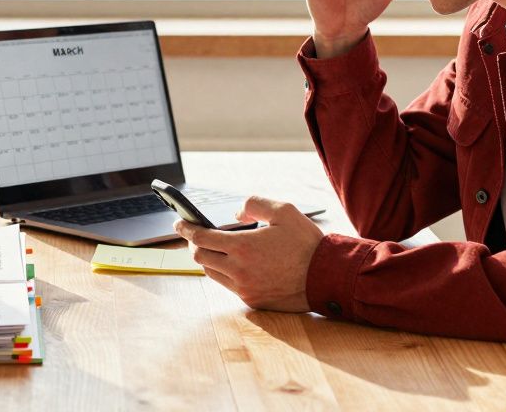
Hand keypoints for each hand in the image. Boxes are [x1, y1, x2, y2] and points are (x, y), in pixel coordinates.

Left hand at [175, 196, 323, 311]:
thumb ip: (253, 204)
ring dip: (208, 259)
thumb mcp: (283, 210)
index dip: (186, 229)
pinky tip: (233, 264)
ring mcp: (245, 288)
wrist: (326, 277)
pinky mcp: (253, 301)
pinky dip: (225, 273)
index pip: (200, 238)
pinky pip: (229, 286)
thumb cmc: (306, 243)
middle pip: (200, 258)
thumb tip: (235, 216)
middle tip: (195, 235)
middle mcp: (239, 270)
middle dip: (193, 244)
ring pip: (212, 273)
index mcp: (242, 247)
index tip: (179, 223)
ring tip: (213, 248)